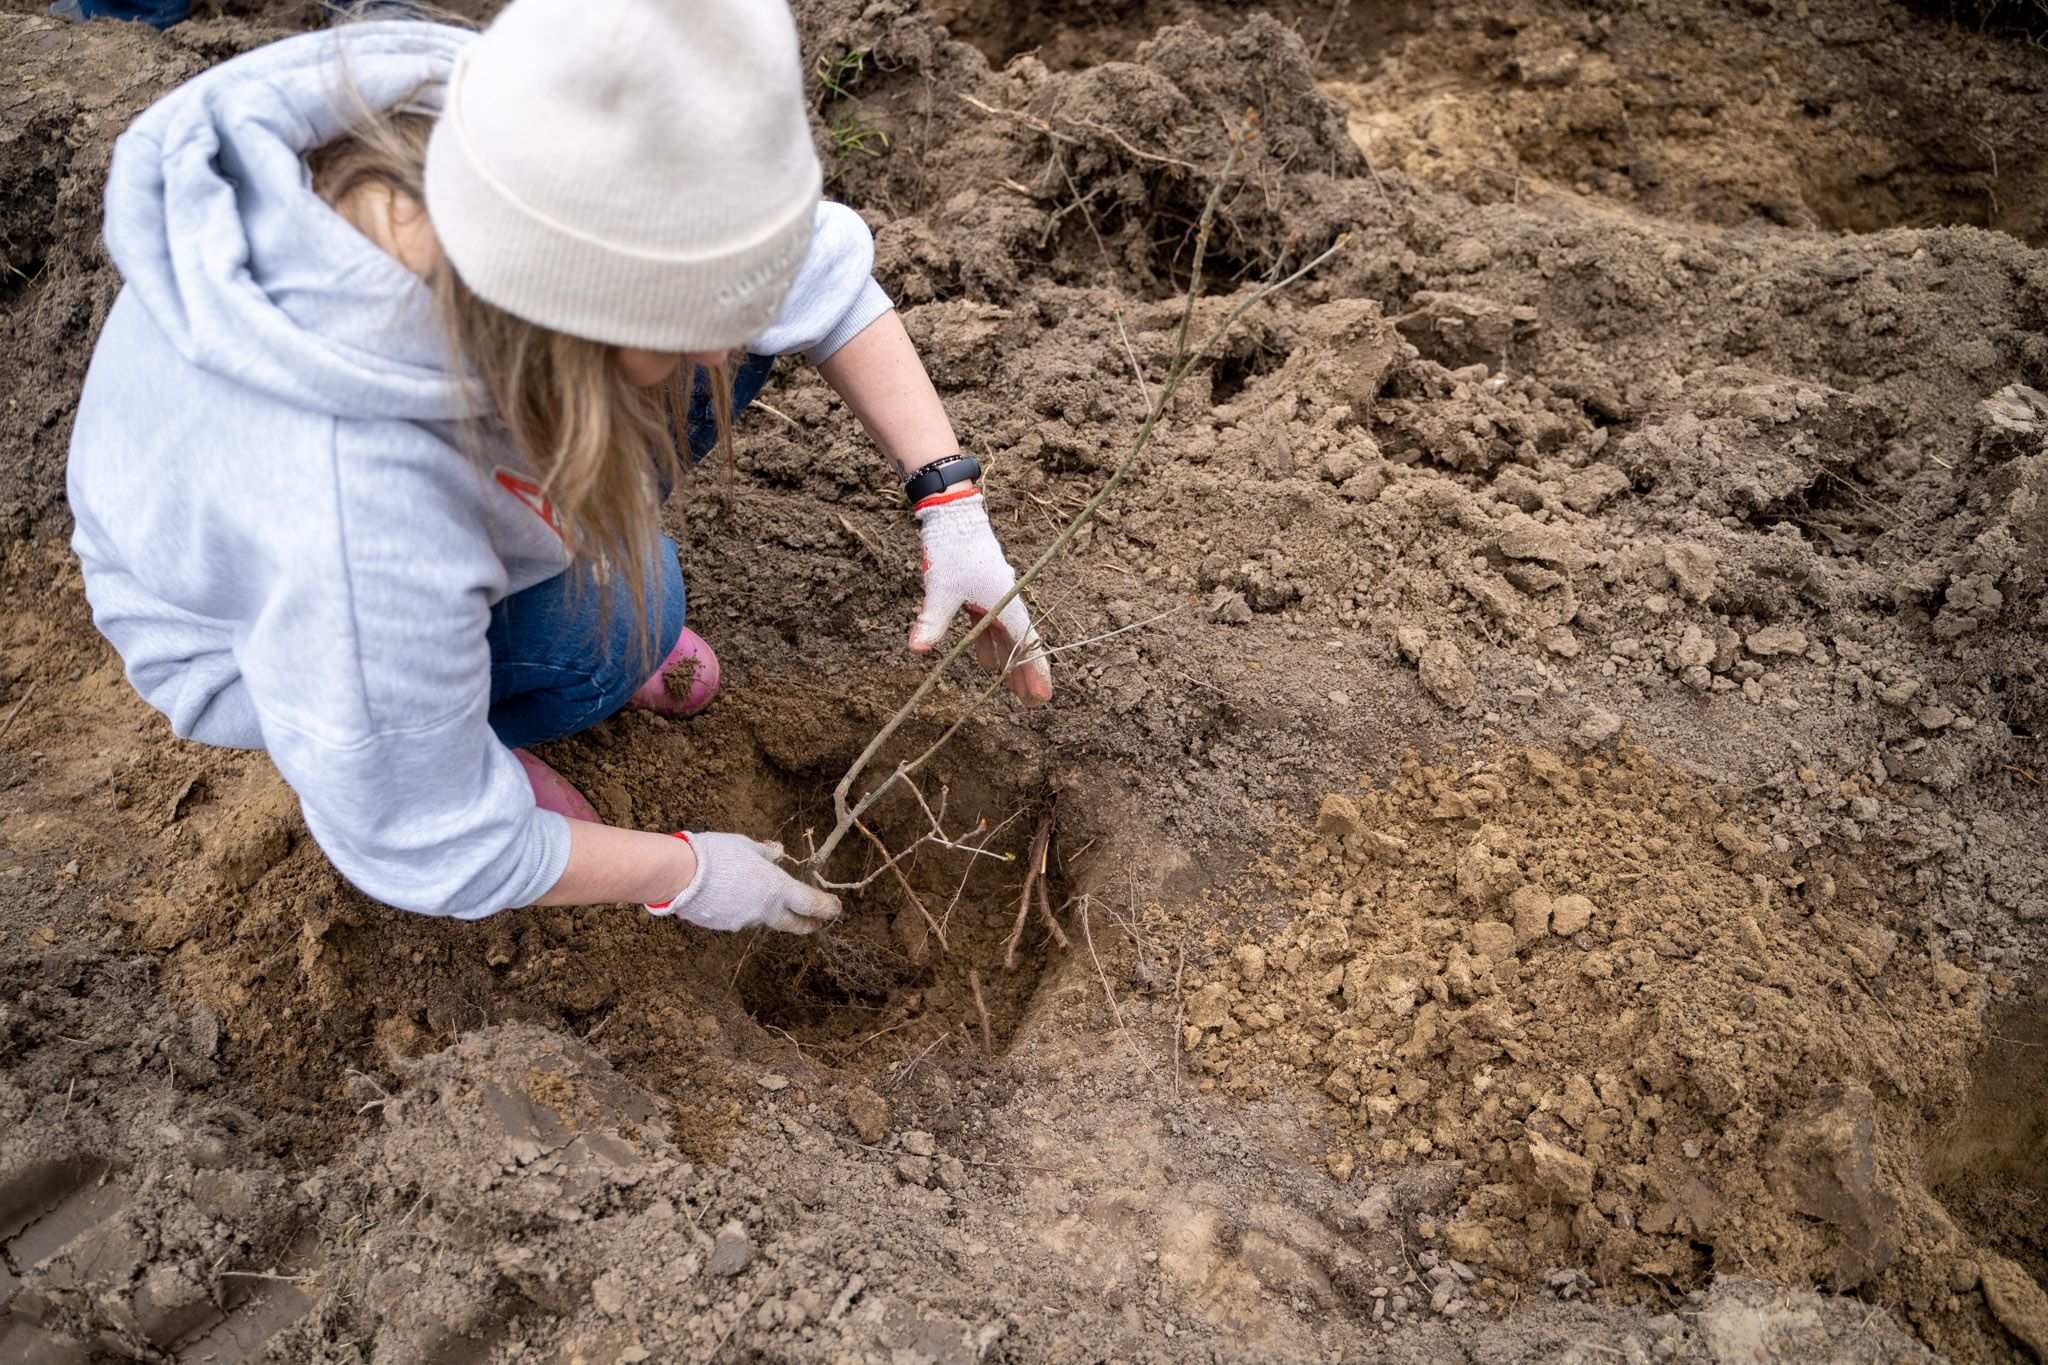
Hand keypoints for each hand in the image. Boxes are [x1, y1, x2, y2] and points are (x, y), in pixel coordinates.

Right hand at [647, 833, 839, 933]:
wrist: (681, 876)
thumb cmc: (718, 854)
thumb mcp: (747, 847)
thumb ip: (766, 853)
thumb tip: (779, 852)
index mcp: (777, 889)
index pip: (811, 903)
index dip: (826, 907)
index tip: (837, 909)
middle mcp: (764, 910)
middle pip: (792, 923)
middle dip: (807, 924)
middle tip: (817, 924)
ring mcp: (743, 921)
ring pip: (760, 916)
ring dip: (762, 906)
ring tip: (748, 887)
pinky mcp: (723, 926)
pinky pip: (737, 916)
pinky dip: (739, 906)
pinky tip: (727, 893)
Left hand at [909, 489, 1052, 704]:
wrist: (954, 515)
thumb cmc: (951, 550)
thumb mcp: (940, 588)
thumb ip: (932, 620)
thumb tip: (917, 649)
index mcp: (1005, 604)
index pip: (1027, 645)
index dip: (1036, 672)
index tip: (1043, 696)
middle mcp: (1006, 602)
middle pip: (1021, 645)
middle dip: (1025, 674)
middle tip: (1031, 703)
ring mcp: (996, 596)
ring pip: (1007, 636)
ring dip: (1010, 662)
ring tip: (1013, 690)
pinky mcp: (983, 591)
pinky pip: (993, 624)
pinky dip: (992, 643)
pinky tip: (988, 662)